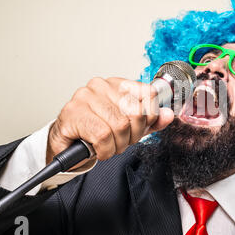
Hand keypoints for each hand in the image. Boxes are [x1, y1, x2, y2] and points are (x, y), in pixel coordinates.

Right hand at [46, 77, 173, 168]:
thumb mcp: (130, 127)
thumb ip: (150, 121)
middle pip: (135, 113)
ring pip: (119, 126)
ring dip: (117, 145)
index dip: (149, 118)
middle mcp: (101, 85)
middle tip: (121, 142)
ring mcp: (85, 97)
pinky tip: (98, 149)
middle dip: (132, 136)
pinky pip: (103, 136)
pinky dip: (105, 150)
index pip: (148, 93)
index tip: (138, 129)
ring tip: (108, 146)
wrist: (66, 144)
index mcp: (117, 84)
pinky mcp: (73, 113)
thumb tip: (168, 115)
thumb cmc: (96, 132)